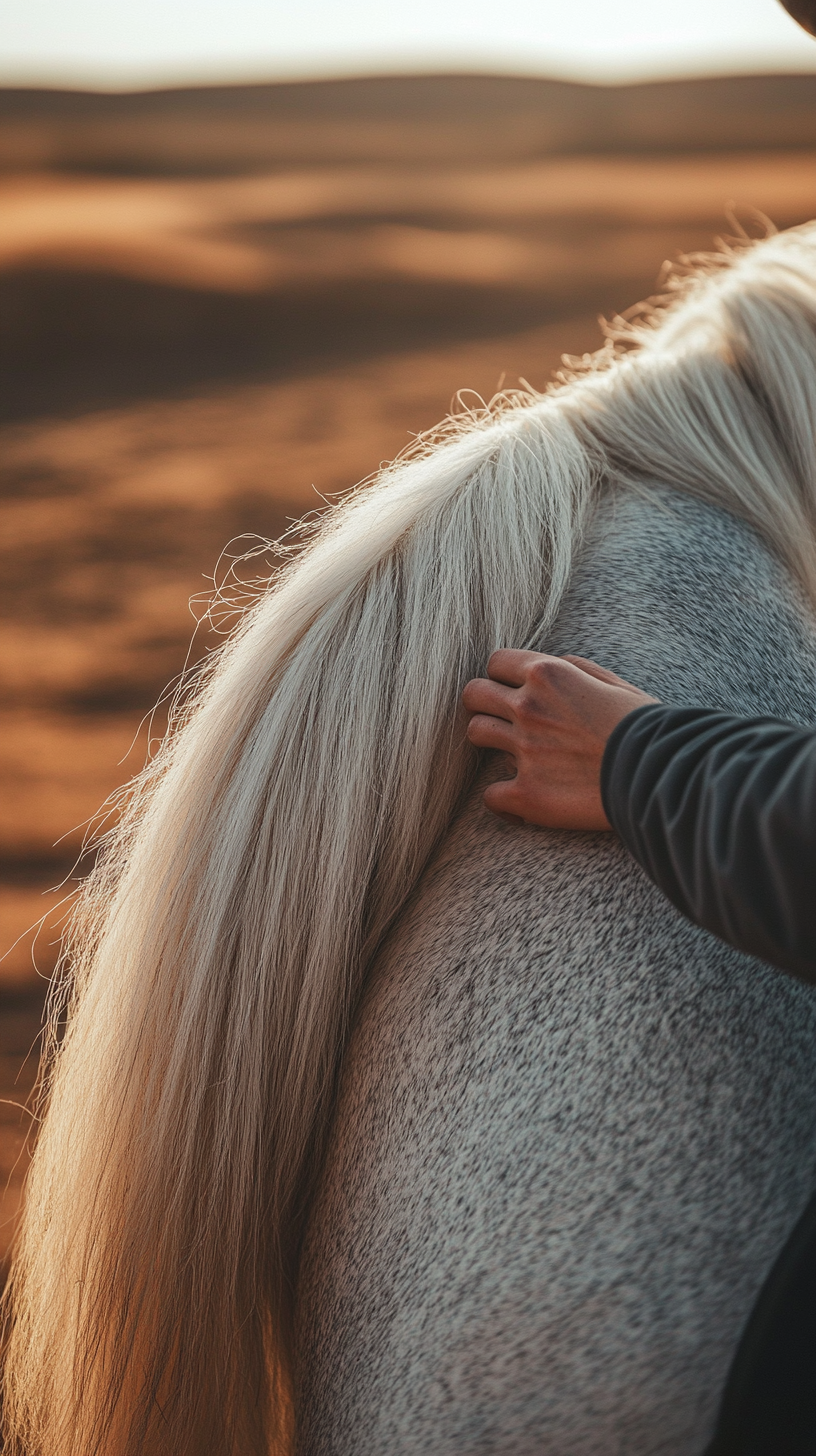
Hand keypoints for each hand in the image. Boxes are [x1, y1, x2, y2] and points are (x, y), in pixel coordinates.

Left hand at [462, 651, 657, 829]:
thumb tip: (551, 667)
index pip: (496, 662)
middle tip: (502, 720)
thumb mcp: (614, 684)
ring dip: (490, 743)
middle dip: (484, 704)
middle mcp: (529, 708)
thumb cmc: (646, 729)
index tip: (512, 691)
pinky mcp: (527, 794)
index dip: (502, 676)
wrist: (663, 775)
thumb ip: (575, 670)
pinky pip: (490, 795)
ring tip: (515, 756)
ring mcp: (524, 751)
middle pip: (474, 694)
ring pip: (475, 734)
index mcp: (548, 675)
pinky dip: (503, 801)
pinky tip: (520, 805)